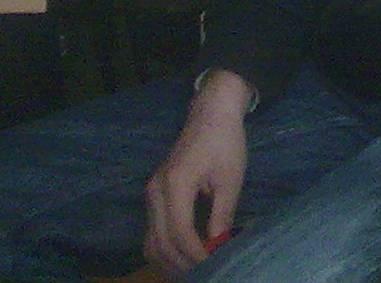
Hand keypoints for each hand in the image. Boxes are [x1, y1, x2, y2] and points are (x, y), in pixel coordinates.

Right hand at [144, 69, 252, 274]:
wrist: (210, 113)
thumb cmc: (225, 142)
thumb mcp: (230, 179)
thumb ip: (222, 214)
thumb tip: (218, 246)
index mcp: (175, 184)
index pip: (180, 232)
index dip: (195, 254)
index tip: (213, 265)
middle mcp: (155, 192)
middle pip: (160, 241)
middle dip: (182, 263)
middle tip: (206, 272)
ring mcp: (150, 194)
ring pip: (151, 241)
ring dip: (170, 260)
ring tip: (194, 270)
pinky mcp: (153, 195)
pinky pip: (152, 231)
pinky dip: (164, 248)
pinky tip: (183, 256)